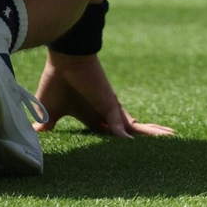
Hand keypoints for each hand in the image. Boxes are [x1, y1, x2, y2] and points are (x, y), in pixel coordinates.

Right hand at [32, 52, 173, 138]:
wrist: (64, 58)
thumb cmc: (56, 81)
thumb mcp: (50, 112)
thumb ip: (47, 126)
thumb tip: (34, 137)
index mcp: (93, 115)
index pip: (111, 131)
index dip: (121, 139)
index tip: (130, 148)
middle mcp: (106, 112)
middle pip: (130, 128)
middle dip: (146, 135)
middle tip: (168, 139)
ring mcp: (110, 108)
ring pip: (134, 125)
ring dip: (150, 133)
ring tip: (171, 137)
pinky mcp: (109, 103)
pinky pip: (118, 123)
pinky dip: (124, 134)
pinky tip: (130, 144)